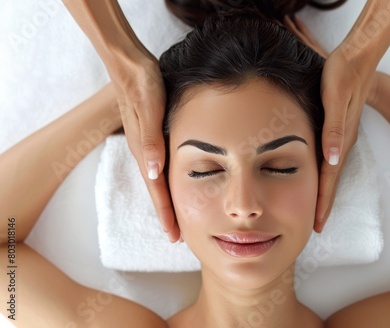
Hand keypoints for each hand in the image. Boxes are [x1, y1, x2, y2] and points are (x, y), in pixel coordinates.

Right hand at [107, 50, 180, 241]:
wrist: (130, 65)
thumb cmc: (142, 85)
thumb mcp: (149, 110)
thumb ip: (150, 141)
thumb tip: (153, 173)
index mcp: (145, 150)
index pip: (157, 189)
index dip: (166, 213)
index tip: (174, 235)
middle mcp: (144, 152)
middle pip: (157, 190)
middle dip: (167, 214)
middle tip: (178, 236)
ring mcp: (146, 144)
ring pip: (158, 180)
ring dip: (167, 200)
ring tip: (177, 217)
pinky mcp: (150, 135)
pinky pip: (158, 166)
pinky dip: (166, 182)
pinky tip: (172, 183)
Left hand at [284, 15, 374, 231]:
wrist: (358, 59)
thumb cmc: (342, 75)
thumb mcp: (335, 98)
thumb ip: (334, 129)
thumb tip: (332, 159)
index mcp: (341, 140)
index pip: (330, 178)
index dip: (323, 202)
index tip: (317, 224)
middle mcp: (343, 142)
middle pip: (332, 180)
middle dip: (324, 204)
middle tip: (316, 226)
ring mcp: (343, 136)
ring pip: (332, 171)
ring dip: (325, 191)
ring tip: (317, 209)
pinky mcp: (340, 128)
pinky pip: (332, 159)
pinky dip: (326, 174)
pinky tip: (321, 177)